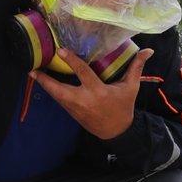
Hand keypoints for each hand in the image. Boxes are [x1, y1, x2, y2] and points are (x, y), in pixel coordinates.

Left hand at [30, 46, 152, 139]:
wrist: (116, 131)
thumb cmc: (123, 107)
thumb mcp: (131, 88)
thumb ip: (136, 67)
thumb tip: (149, 50)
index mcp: (98, 92)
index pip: (83, 73)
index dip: (72, 61)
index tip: (61, 50)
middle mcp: (83, 100)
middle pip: (60, 90)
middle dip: (46, 81)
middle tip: (32, 70)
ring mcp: (75, 108)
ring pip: (56, 96)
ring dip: (45, 85)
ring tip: (33, 73)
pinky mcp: (72, 112)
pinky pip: (59, 100)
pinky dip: (52, 91)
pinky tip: (44, 81)